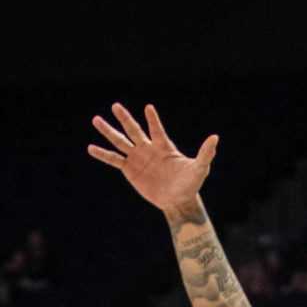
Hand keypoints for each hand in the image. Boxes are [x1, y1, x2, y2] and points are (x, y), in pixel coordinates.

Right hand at [87, 102, 218, 214]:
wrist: (178, 200)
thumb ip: (206, 153)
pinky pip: (114, 160)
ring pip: (121, 141)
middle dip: (125, 118)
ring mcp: (137, 158)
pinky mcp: (130, 170)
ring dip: (108, 131)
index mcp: (163, 146)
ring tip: (96, 120)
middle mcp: (148, 148)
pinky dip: (103, 155)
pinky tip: (91, 148)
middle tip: (115, 106)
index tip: (148, 108)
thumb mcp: (199, 169)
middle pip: (134, 130)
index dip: (153, 120)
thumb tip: (215, 138)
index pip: (156, 129)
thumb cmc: (190, 183)